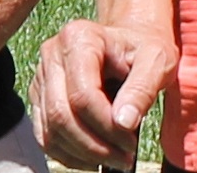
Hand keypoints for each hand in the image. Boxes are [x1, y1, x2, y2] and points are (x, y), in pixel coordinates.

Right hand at [32, 20, 174, 170]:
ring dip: (83, 154)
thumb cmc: (143, 51)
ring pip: (50, 130)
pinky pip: (44, 137)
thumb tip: (124, 123)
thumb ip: (142, 89)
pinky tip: (95, 158)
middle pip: (61, 114)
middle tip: (124, 158)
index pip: (83, 95)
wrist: (129, 44)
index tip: (132, 142)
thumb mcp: (156, 62)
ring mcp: (41, 77)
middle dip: (94, 145)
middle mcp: (52, 55)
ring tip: (114, 158)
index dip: (107, 126)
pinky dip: (69, 156)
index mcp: (79, 38)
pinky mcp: (39, 97)